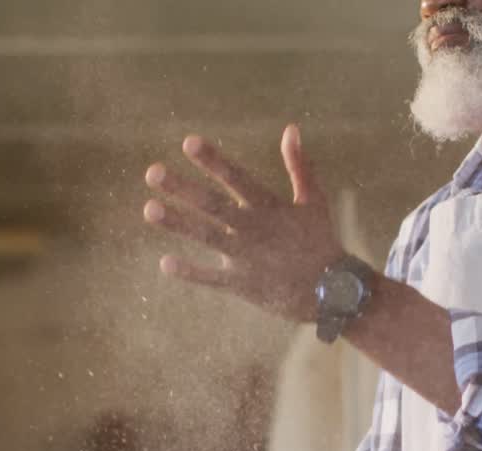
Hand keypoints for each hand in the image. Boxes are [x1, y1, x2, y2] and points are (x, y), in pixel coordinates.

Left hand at [143, 125, 345, 321]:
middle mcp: (254, 229)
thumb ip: (299, 165)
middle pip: (213, 205)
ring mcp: (246, 258)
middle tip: (152, 172)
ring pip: (206, 236)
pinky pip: (212, 278)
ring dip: (178, 224)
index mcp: (269, 206)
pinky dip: (190, 272)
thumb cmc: (321, 240)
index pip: (236, 178)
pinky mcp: (242, 284)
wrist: (332, 291)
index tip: (188, 142)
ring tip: (148, 209)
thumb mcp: (314, 200)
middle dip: (182, 188)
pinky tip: (165, 263)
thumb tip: (291, 128)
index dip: (213, 161)